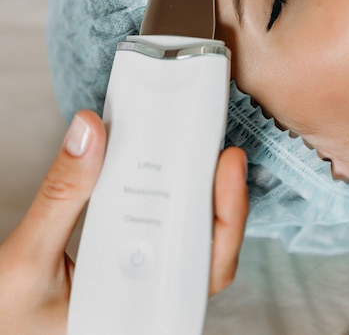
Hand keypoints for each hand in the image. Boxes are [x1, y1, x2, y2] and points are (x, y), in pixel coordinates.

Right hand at [0, 111, 247, 333]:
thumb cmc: (8, 317)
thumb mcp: (26, 259)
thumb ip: (59, 197)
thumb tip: (90, 133)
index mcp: (136, 313)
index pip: (201, 271)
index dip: (224, 221)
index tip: (227, 170)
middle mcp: (143, 298)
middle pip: (201, 250)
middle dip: (219, 199)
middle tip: (223, 154)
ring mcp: (132, 279)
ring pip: (178, 237)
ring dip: (191, 195)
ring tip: (197, 156)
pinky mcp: (117, 261)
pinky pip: (148, 227)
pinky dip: (156, 196)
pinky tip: (157, 173)